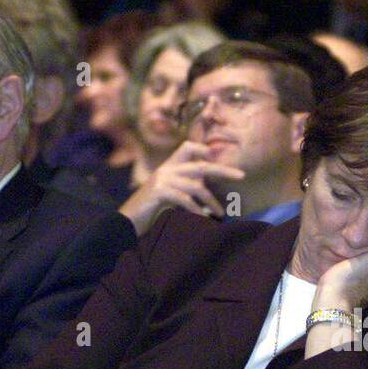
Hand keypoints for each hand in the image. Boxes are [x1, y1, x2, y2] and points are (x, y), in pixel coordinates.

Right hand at [119, 140, 245, 231]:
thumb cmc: (150, 211)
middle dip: (223, 170)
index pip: (188, 147)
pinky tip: (204, 218)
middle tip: (242, 175)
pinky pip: (185, 199)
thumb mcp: (168, 195)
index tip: (218, 158)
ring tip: (221, 213)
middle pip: (200, 165)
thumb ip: (184, 188)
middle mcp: (166, 169)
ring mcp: (161, 180)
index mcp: (168, 167)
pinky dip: (197, 210)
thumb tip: (205, 188)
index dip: (204, 150)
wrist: (126, 221)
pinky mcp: (158, 192)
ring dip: (211, 201)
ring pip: (196, 185)